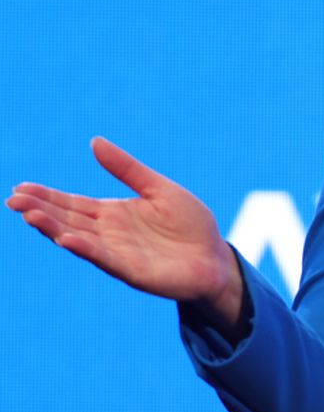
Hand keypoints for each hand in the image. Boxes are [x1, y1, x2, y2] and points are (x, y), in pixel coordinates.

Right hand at [8, 136, 237, 308]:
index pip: (72, 203)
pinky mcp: (132, 270)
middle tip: (12, 199)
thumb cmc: (191, 225)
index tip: (20, 186)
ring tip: (30, 215)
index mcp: (112, 214)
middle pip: (67, 219)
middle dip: (40, 210)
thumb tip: (94, 141)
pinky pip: (105, 258)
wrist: (216, 259)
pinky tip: (66, 239)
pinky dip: (85, 249)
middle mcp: (108, 234)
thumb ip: (127, 169)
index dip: (46, 196)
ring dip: (53, 228)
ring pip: (78, 238)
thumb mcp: (159, 188)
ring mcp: (118, 253)